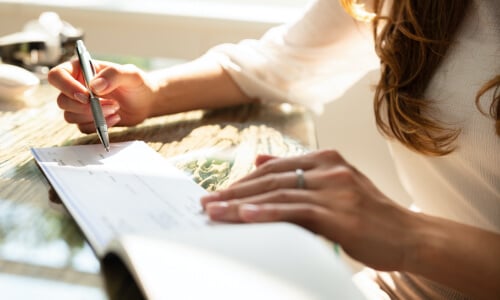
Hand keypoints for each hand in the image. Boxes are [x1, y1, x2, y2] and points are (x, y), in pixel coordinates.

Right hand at [48, 59, 156, 132]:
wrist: (146, 101)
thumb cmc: (137, 83)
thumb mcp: (130, 74)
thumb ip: (113, 75)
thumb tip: (94, 86)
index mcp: (80, 70)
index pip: (57, 76)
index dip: (66, 87)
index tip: (86, 96)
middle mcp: (76, 87)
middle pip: (62, 101)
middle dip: (85, 107)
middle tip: (111, 104)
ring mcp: (80, 105)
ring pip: (70, 116)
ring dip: (93, 116)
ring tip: (116, 109)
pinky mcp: (88, 119)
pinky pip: (83, 127)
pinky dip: (98, 126)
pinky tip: (115, 118)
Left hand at [201, 150, 417, 270]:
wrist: (409, 235)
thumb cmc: (370, 215)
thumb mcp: (335, 185)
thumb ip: (298, 171)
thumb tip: (258, 160)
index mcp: (327, 159)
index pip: (274, 167)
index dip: (243, 180)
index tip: (219, 192)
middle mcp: (329, 169)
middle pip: (270, 178)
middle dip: (235, 191)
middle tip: (207, 202)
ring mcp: (335, 189)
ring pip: (278, 193)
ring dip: (241, 203)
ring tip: (214, 211)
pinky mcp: (339, 213)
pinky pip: (296, 210)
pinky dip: (268, 212)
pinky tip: (245, 215)